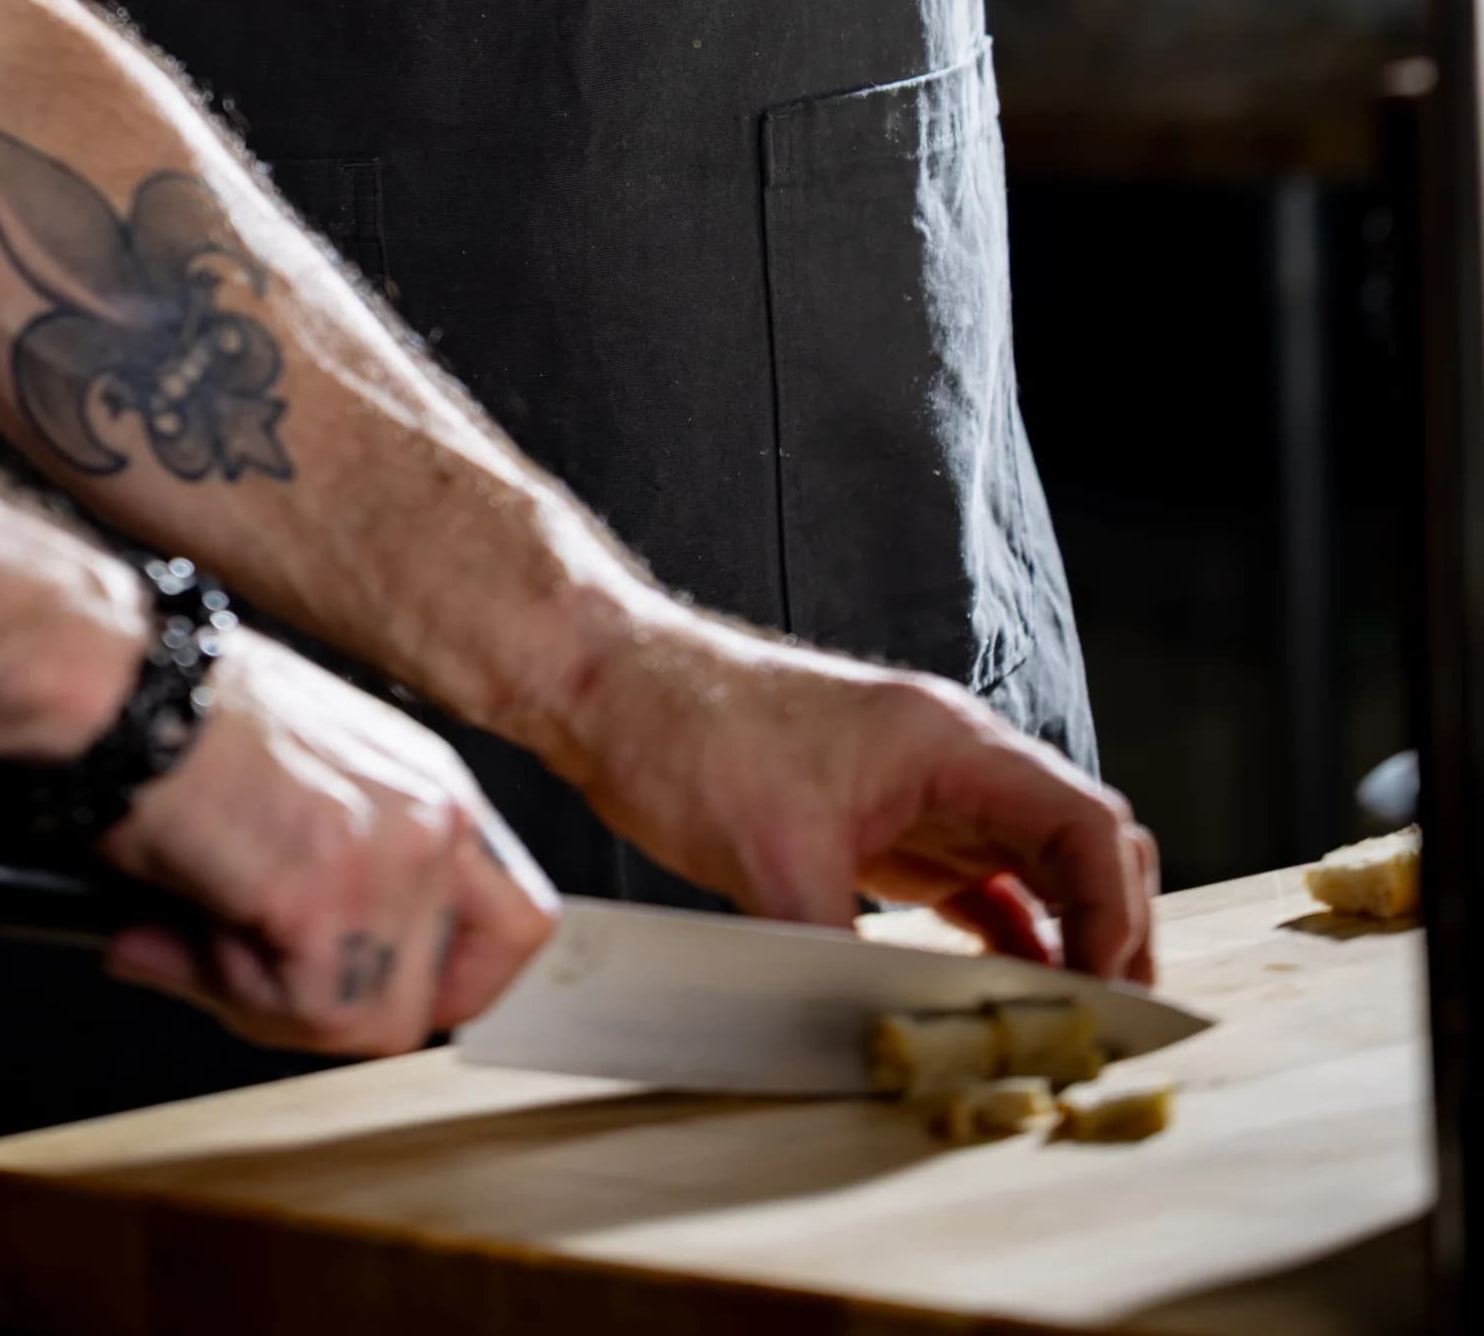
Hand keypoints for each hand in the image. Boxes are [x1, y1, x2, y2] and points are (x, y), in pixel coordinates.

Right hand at [93, 630, 556, 1052]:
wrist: (122, 683)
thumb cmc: (180, 714)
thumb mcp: (302, 779)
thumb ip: (334, 866)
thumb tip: (288, 964)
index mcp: (429, 784)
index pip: (514, 920)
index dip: (453, 983)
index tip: (393, 998)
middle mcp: (434, 818)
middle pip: (457, 992)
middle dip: (364, 1018)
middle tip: (275, 994)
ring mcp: (393, 859)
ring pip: (373, 1023)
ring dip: (274, 1003)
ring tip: (201, 935)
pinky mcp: (330, 896)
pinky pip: (306, 1012)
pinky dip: (231, 990)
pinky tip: (184, 929)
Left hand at [565, 605, 1160, 981]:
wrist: (616, 687)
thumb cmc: (690, 733)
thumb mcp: (768, 858)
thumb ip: (835, 951)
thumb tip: (880, 1042)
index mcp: (949, 742)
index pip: (1083, 823)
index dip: (1113, 915)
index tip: (1106, 998)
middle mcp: (952, 758)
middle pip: (1081, 839)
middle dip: (1113, 928)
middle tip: (1111, 1023)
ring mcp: (921, 789)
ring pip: (1035, 861)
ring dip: (1066, 934)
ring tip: (1071, 1023)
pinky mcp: (884, 822)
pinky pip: (978, 879)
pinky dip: (1008, 932)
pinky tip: (1008, 989)